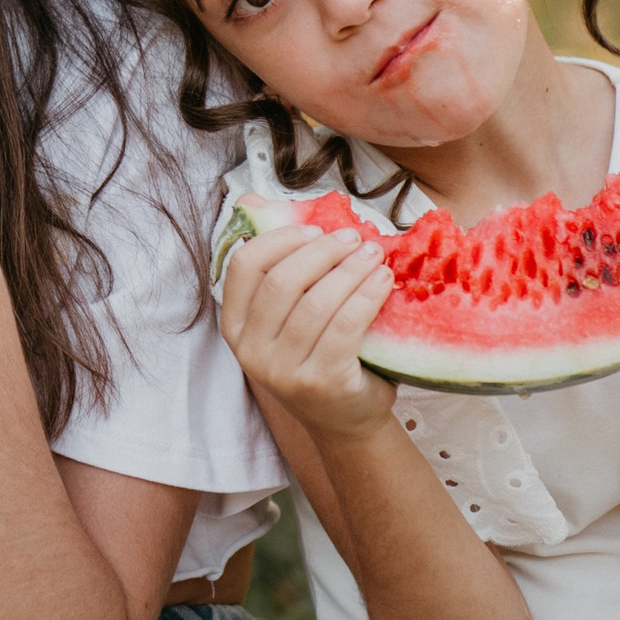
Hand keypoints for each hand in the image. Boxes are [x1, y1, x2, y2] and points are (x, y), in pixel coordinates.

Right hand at [215, 197, 395, 440]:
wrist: (346, 420)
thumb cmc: (319, 355)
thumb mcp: (288, 315)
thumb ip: (275, 264)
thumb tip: (252, 199)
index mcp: (236, 327)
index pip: (243, 267)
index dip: (279, 240)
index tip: (314, 230)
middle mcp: (251, 351)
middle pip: (282, 282)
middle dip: (323, 252)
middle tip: (355, 238)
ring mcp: (282, 371)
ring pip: (315, 303)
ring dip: (350, 270)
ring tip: (375, 255)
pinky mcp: (320, 382)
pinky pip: (344, 326)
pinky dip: (366, 296)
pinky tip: (383, 281)